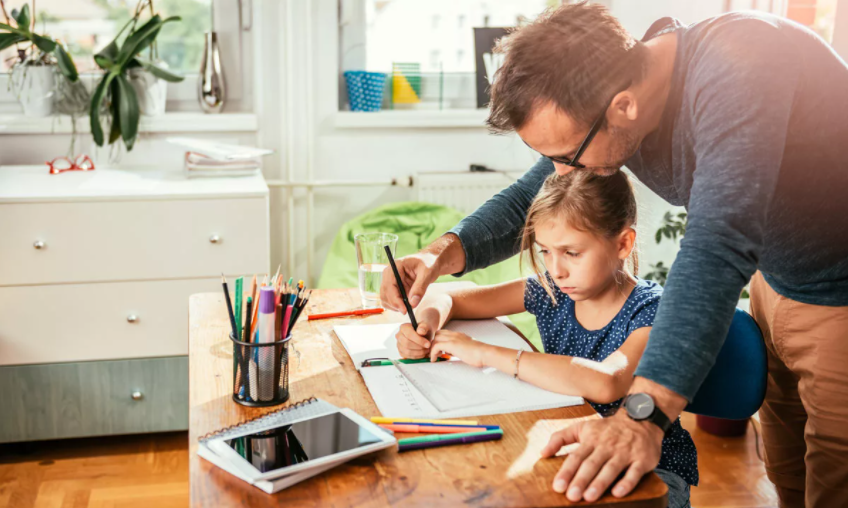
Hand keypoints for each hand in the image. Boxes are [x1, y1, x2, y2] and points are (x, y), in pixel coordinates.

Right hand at [380, 252, 439, 312]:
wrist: (430, 261)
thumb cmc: (429, 263)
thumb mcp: (427, 273)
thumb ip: (420, 288)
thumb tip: (412, 304)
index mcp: (395, 266)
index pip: (389, 285)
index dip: (395, 299)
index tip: (404, 310)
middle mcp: (389, 273)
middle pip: (385, 293)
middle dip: (395, 304)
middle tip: (408, 311)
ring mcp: (389, 281)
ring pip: (385, 298)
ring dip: (395, 306)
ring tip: (409, 306)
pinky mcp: (393, 287)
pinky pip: (390, 300)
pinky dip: (397, 305)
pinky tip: (407, 305)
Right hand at [396, 322, 433, 358]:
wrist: (424, 335)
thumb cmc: (424, 329)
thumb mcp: (426, 325)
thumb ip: (424, 327)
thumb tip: (420, 331)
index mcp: (404, 327)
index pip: (409, 334)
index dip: (419, 340)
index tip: (428, 344)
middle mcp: (399, 336)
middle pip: (407, 344)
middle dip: (419, 347)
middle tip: (428, 347)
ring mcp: (399, 344)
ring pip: (407, 351)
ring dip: (419, 353)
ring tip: (426, 350)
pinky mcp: (401, 352)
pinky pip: (408, 356)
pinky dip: (417, 356)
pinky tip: (423, 353)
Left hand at [430, 330, 487, 366]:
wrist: (485, 353)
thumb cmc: (479, 354)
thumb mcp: (467, 349)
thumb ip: (459, 349)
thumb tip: (453, 354)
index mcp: (459, 335)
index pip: (444, 333)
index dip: (439, 341)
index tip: (438, 351)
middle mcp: (455, 335)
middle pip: (437, 334)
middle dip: (433, 343)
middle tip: (434, 354)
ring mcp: (453, 338)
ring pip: (435, 339)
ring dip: (432, 349)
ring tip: (434, 357)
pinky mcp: (451, 344)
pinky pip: (436, 346)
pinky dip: (432, 353)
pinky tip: (434, 360)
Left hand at [540, 411, 662, 501]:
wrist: (640, 418)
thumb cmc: (607, 428)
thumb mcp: (582, 427)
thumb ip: (560, 438)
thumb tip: (543, 453)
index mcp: (591, 439)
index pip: (576, 457)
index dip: (567, 472)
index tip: (558, 486)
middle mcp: (607, 446)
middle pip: (592, 464)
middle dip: (581, 480)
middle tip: (572, 496)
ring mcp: (625, 452)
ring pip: (611, 468)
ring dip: (600, 483)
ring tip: (589, 497)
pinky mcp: (641, 459)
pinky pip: (634, 472)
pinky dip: (626, 482)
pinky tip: (617, 493)